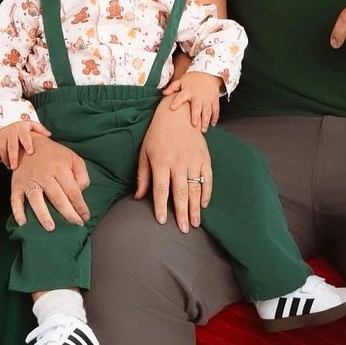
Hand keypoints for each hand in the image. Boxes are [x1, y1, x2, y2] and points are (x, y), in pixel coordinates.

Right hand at [0, 117, 47, 168]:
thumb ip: (40, 129)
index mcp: (22, 129)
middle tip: (15, 167)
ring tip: (9, 166)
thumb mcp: (31, 123)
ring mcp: (2, 135)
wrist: (6, 116)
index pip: (25, 137)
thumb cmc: (22, 123)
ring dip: (5, 159)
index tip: (30, 152)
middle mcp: (11, 132)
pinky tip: (1, 161)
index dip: (28, 145)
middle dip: (13, 157)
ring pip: (2, 149)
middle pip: (12, 146)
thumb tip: (49, 134)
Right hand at [10, 134, 89, 230]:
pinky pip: (15, 199)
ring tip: (50, 228)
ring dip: (43, 215)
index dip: (80, 206)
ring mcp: (28, 180)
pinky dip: (17, 211)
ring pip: (36, 199)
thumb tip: (80, 192)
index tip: (85, 216)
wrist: (28, 144)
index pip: (72, 191)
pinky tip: (22, 223)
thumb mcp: (73, 158)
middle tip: (76, 225)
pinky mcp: (16, 184)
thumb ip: (81, 174)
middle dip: (68, 213)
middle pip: (57, 197)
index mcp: (59, 167)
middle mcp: (43, 174)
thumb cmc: (54, 155)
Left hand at [136, 95, 211, 232]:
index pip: (160, 189)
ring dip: (196, 207)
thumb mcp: (144, 153)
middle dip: (182, 213)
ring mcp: (193, 160)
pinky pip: (207, 178)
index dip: (161, 206)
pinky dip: (207, 192)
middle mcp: (178, 162)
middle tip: (184, 229)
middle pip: (180, 192)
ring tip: (196, 223)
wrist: (178, 115)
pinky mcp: (204, 158)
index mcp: (161, 162)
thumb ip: (143, 176)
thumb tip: (138, 197)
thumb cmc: (157, 135)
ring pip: (195, 188)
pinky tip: (204, 205)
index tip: (162, 221)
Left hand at [161, 68, 222, 129]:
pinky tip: (212, 124)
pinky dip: (215, 117)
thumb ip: (172, 87)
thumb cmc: (193, 79)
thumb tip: (163, 93)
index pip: (181, 96)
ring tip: (203, 130)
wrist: (209, 73)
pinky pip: (215, 110)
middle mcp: (198, 96)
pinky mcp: (214, 100)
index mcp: (188, 91)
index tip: (172, 108)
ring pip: (207, 111)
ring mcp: (207, 99)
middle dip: (196, 116)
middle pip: (197, 107)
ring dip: (206, 121)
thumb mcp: (181, 80)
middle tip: (194, 125)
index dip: (176, 102)